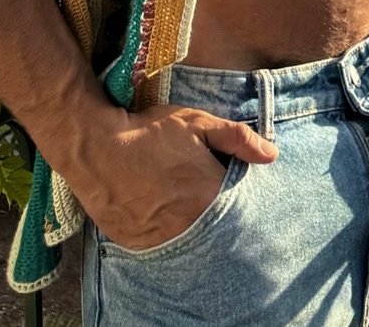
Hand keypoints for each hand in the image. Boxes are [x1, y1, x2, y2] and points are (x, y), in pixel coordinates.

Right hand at [74, 105, 277, 251]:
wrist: (97, 147)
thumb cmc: (150, 132)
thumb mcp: (197, 124)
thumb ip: (237, 139)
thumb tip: (272, 154)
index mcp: (209, 196)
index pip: (236, 205)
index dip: (232, 193)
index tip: (224, 180)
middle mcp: (188, 224)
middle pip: (213, 224)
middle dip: (212, 209)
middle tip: (197, 188)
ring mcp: (161, 238)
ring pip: (187, 236)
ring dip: (188, 222)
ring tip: (176, 197)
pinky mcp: (137, 244)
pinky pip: (161, 243)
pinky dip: (164, 230)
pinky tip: (158, 209)